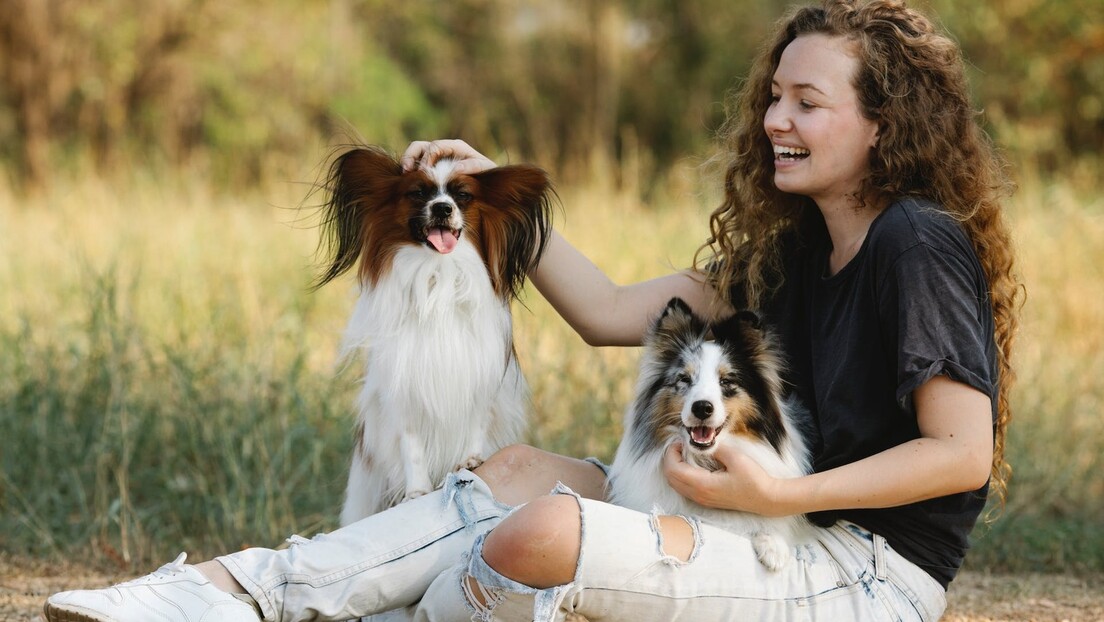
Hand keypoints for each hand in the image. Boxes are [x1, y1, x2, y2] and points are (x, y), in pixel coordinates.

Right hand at [400, 139, 496, 174]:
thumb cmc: (486, 173)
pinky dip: (410, 170)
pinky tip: (408, 180)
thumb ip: (472, 167)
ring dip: (407, 162)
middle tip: (406, 171)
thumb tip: (456, 168)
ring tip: (404, 175)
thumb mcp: (483, 169)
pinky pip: (417, 164)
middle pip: (420, 146)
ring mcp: (436, 156)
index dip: (427, 158)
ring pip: (416, 153)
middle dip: (411, 156)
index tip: (423, 172)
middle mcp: (444, 149)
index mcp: (455, 146)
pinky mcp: (431, 165)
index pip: (435, 146)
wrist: (487, 180)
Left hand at [662, 442, 785, 516]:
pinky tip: (691, 464)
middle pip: (670, 478)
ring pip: (675, 484)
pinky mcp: (706, 500)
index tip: (680, 441)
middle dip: (670, 459)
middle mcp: (699, 495)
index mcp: (703, 485)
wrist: (767, 499)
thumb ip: (715, 449)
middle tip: (680, 445)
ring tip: (684, 452)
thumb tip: (700, 442)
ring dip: (674, 467)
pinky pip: (684, 488)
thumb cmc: (754, 479)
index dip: (671, 453)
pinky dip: (681, 475)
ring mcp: (702, 500)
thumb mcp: (735, 458)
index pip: (674, 469)